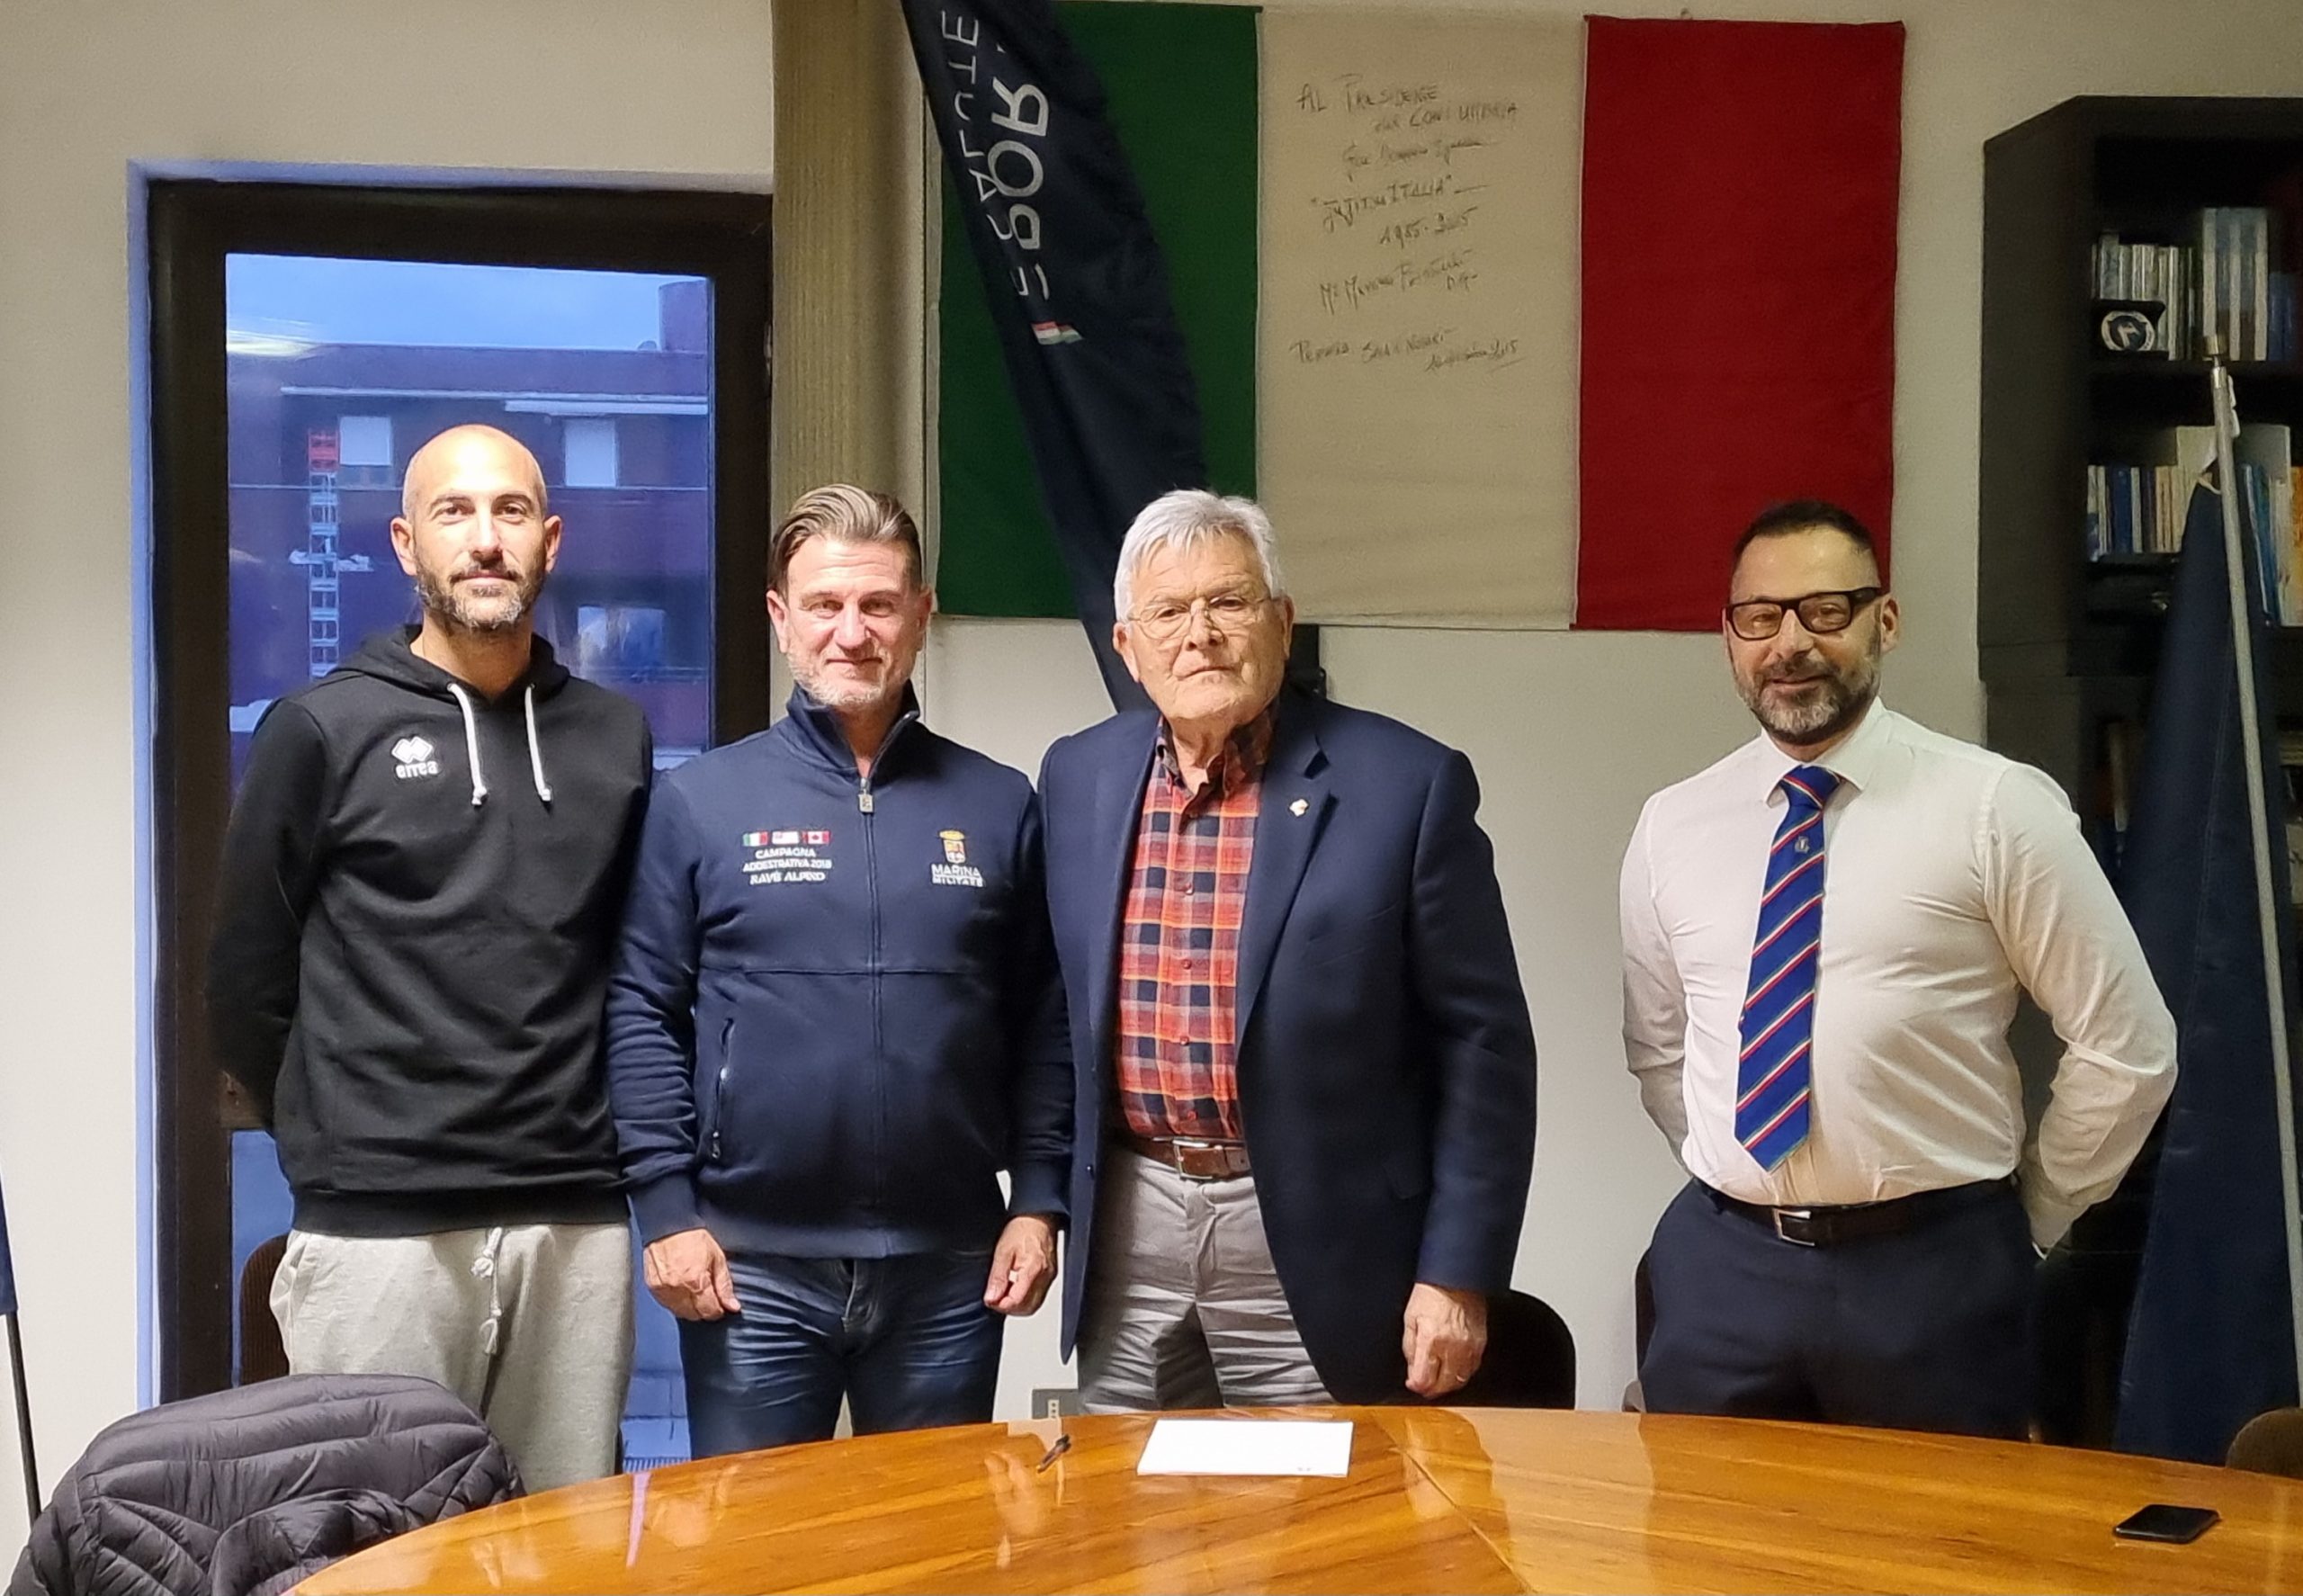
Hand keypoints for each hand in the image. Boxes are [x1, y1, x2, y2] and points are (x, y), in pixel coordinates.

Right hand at [644, 1227, 739, 1320]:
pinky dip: (675, 1302)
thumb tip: (732, 1306)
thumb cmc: (693, 1238)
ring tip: (694, 1292)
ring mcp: (663, 1289)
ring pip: (679, 1313)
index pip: (709, 1311)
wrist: (668, 1225)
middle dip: (704, 1310)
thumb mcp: (717, 1258)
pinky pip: (666, 1304)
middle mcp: (677, 1289)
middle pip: (694, 1315)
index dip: (717, 1310)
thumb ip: (724, 1285)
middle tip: (708, 1298)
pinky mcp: (652, 1287)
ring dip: (689, 1308)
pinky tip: (681, 1291)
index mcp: (696, 1282)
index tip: (720, 1305)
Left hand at [984, 1214, 1058, 1314]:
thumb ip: (997, 1277)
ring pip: (1033, 1305)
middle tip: (995, 1298)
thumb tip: (991, 1298)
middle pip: (1028, 1308)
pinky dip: (1024, 1297)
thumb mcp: (1003, 1251)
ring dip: (1017, 1304)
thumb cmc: (1022, 1228)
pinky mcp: (1050, 1276)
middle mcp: (1045, 1277)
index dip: (1001, 1304)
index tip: (990, 1299)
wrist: (1038, 1216)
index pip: (1017, 1301)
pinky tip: (1014, 1287)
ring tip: (1003, 1292)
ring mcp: (1049, 1278)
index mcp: (1033, 1269)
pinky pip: (1038, 1296)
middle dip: (1009, 1308)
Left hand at [1402, 1282, 1487, 1397]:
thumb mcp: (1410, 1319)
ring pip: (1459, 1381)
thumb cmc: (1432, 1294)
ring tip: (1437, 1379)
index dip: (1416, 1386)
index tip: (1413, 1383)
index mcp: (1431, 1339)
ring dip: (1446, 1384)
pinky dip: (1461, 1374)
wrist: (1456, 1278)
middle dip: (1430, 1389)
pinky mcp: (1480, 1344)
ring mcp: (1469, 1347)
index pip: (1424, 1379)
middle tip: (1424, 1385)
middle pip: (1443, 1385)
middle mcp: (1452, 1347)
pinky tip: (1453, 1369)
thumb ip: (1409, 1349)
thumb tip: (1412, 1372)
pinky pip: (1472, 1370)